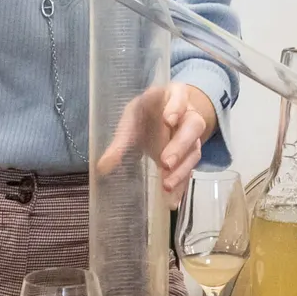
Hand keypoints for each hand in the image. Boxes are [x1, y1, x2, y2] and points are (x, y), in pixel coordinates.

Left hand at [97, 82, 212, 200]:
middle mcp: (189, 114)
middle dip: (179, 145)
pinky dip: (181, 183)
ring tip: (166, 185)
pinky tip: (173, 200)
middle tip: (165, 162)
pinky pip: (190, 168)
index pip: (179, 95)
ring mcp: (193, 135)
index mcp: (173, 95)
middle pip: (192, 126)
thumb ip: (120, 140)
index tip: (168, 121)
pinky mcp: (192, 153)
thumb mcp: (132, 119)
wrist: (166, 118)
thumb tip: (102, 167)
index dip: (176, 106)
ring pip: (194, 149)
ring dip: (181, 168)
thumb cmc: (148, 113)